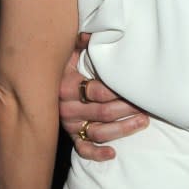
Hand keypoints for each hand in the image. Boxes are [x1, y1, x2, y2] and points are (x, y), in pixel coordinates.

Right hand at [58, 39, 148, 160]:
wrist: (41, 83)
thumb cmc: (65, 64)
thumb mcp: (70, 51)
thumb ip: (83, 43)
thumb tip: (93, 34)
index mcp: (67, 86)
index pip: (99, 91)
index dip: (120, 90)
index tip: (138, 86)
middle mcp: (67, 107)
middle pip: (103, 112)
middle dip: (128, 108)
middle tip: (147, 104)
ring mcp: (70, 124)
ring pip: (98, 132)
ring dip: (122, 130)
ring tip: (143, 122)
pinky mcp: (71, 135)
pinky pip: (83, 149)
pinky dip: (97, 154)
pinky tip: (113, 153)